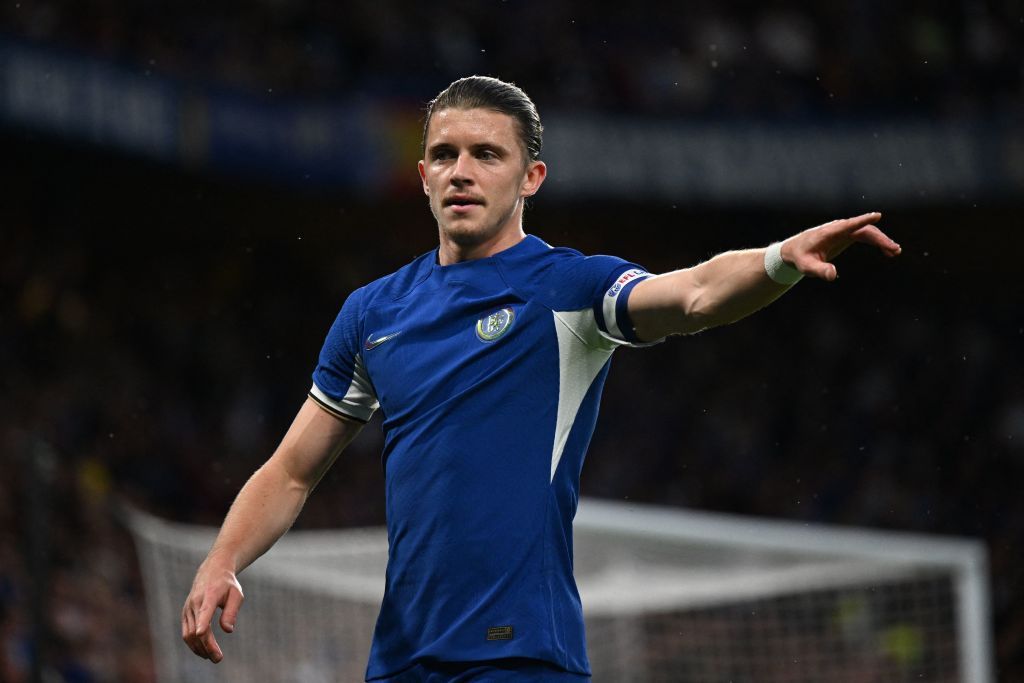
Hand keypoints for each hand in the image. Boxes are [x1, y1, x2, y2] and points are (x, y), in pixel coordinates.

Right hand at [181, 556, 243, 662]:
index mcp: (209, 595)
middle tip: (218, 659)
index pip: (204, 611)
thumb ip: (232, 612)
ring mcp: (188, 609)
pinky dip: (193, 644)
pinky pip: (186, 633)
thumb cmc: (227, 584)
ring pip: (189, 634)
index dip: (202, 623)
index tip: (201, 634)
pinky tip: (204, 651)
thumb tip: (228, 630)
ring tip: (213, 658)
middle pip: (197, 629)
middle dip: (207, 646)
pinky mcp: (185, 614)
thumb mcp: (236, 594)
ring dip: (199, 648)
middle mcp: (195, 603)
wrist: (212, 571)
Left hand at [781, 212, 900, 280]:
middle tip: (894, 250)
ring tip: (895, 252)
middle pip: (863, 229)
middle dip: (879, 239)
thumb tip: (833, 276)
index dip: (862, 220)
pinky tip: (887, 252)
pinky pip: (865, 235)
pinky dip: (877, 242)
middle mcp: (838, 228)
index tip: (877, 216)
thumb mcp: (807, 267)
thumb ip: (820, 271)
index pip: (848, 225)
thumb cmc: (801, 258)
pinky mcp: (846, 234)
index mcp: (829, 233)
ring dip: (881, 240)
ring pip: (867, 232)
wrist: (795, 250)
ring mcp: (844, 230)